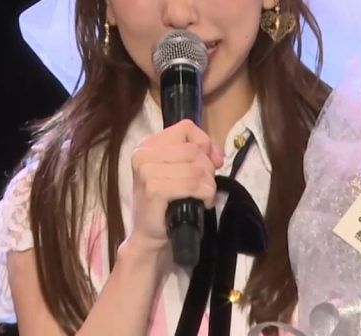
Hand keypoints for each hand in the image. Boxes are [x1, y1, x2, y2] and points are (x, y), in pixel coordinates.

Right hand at [128, 119, 223, 252]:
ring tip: (203, 196)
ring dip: (208, 185)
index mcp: (148, 144)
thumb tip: (217, 155)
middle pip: (194, 149)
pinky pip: (193, 185)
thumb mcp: (179, 170)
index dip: (204, 142)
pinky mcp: (154, 189)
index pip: (185, 127)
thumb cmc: (166, 202)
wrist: (149, 234)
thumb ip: (197, 154)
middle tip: (204, 186)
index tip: (212, 161)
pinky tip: (202, 203)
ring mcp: (146, 171)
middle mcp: (143, 154)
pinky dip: (205, 194)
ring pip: (196, 168)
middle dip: (208, 169)